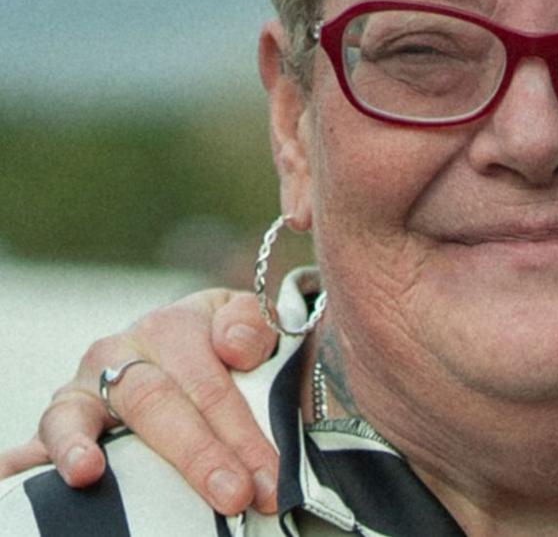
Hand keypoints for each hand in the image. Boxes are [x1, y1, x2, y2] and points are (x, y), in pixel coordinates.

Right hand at [1, 289, 281, 514]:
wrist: (173, 350)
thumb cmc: (218, 351)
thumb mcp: (246, 328)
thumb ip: (252, 327)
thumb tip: (234, 345)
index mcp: (171, 328)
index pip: (210, 385)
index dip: (243, 434)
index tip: (267, 479)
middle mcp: (117, 354)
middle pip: (154, 403)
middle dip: (197, 454)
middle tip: (233, 495)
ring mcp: (80, 392)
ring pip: (73, 415)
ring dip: (78, 446)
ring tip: (87, 474)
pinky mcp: (54, 425)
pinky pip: (32, 443)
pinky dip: (22, 464)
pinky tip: (19, 480)